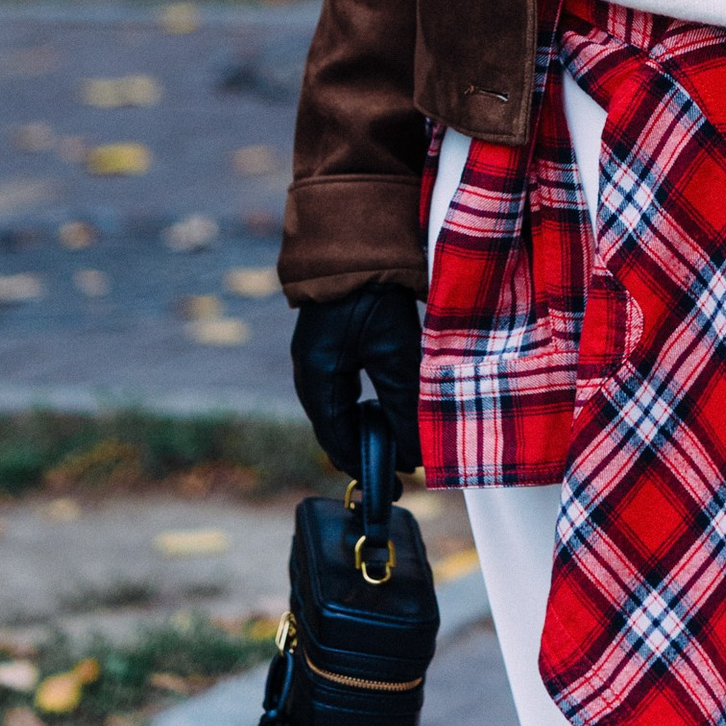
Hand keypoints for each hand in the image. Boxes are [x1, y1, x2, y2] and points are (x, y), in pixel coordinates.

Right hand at [290, 283, 421, 480]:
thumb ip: (402, 405)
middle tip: (402, 465)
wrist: (356, 241)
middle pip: (338, 428)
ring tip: (400, 438)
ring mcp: (319, 357)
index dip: (367, 465)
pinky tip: (389, 403)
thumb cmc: (371, 296)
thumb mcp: (393, 353)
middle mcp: (311, 373)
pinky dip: (366, 404)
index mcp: (317, 380)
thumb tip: (414, 453)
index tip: (396, 484)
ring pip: (343, 408)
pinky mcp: (331, 343)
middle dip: (369, 449)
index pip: (338, 441)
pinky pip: (345, 387)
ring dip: (370, 426)